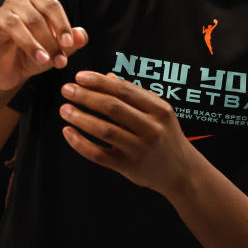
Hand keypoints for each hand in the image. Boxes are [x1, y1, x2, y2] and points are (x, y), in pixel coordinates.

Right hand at [0, 0, 88, 92]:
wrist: (12, 72)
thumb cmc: (36, 54)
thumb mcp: (57, 51)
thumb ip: (71, 43)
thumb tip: (81, 35)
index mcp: (37, 0)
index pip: (51, 6)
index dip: (61, 25)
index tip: (68, 45)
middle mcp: (17, 1)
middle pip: (35, 16)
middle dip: (50, 41)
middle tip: (59, 61)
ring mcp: (0, 13)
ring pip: (15, 23)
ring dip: (31, 44)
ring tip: (42, 60)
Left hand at [59, 71, 196, 195]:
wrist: (182, 172)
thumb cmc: (166, 136)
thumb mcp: (158, 112)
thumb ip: (134, 94)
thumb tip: (107, 76)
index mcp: (159, 110)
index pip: (124, 90)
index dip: (99, 82)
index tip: (79, 76)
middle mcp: (152, 129)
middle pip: (112, 108)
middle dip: (86, 96)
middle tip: (66, 90)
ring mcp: (140, 149)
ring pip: (105, 130)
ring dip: (80, 118)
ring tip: (64, 109)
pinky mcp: (129, 167)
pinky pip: (99, 154)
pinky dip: (81, 143)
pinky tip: (68, 132)